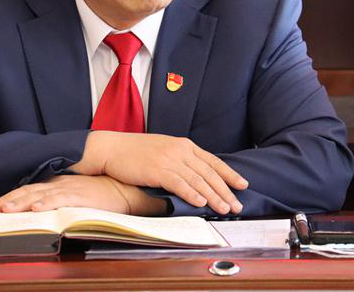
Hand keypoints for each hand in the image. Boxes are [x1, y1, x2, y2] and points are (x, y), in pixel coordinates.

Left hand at [0, 175, 166, 214]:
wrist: (127, 190)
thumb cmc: (103, 195)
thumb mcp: (77, 196)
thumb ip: (60, 200)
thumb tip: (41, 211)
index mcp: (58, 183)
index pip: (30, 190)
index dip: (11, 197)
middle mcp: (60, 184)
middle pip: (29, 191)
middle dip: (9, 200)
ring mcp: (70, 189)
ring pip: (40, 195)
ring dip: (21, 202)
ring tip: (4, 209)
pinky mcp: (81, 196)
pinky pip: (60, 200)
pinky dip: (47, 204)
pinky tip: (35, 209)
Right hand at [70, 131, 247, 214]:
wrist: (111, 148)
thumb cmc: (135, 152)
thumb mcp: (163, 150)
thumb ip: (181, 160)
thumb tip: (196, 177)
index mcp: (184, 144)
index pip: (212, 160)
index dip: (229, 174)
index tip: (243, 184)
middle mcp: (180, 150)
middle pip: (209, 172)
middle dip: (226, 190)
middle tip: (238, 205)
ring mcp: (169, 159)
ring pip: (198, 180)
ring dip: (214, 196)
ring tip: (225, 208)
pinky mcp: (157, 169)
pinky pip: (179, 183)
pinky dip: (192, 194)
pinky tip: (201, 203)